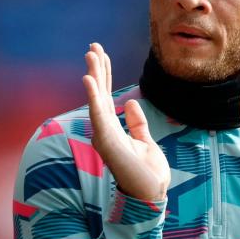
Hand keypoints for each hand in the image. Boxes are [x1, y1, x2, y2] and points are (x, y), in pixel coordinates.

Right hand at [82, 42, 169, 200]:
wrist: (151, 192)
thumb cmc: (147, 171)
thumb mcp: (145, 140)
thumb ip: (137, 123)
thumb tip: (130, 103)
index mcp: (113, 128)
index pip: (107, 95)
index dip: (105, 74)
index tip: (101, 53)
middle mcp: (104, 130)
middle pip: (99, 93)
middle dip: (97, 69)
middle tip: (93, 46)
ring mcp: (104, 135)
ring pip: (96, 99)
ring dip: (93, 76)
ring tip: (91, 54)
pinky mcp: (107, 141)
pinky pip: (98, 114)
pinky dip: (93, 96)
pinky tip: (88, 79)